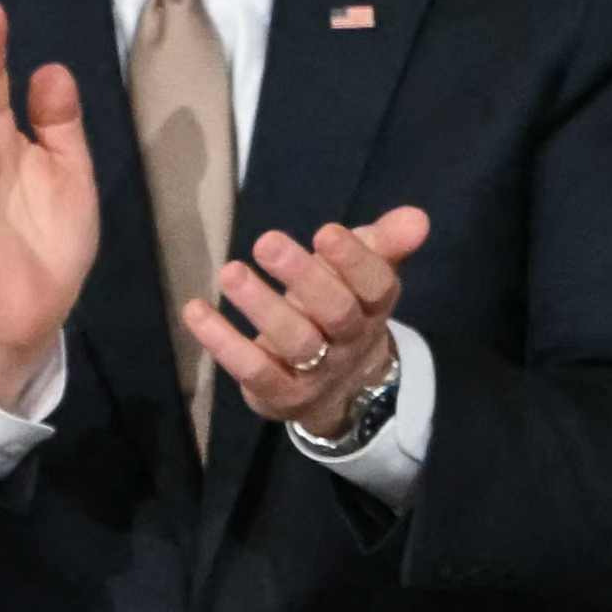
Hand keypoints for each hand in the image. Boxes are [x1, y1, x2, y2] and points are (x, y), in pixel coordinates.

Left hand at [183, 203, 431, 440]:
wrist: (339, 389)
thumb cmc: (342, 309)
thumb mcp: (363, 272)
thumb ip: (384, 242)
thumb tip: (417, 217)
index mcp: (374, 306)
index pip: (375, 285)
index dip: (354, 260)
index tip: (326, 231)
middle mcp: (349, 341)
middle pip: (336, 312)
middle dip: (304, 277)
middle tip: (266, 242)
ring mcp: (316, 372)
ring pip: (296, 342)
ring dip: (262, 306)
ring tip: (230, 272)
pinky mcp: (280, 394)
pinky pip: (253, 370)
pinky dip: (222, 342)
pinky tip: (195, 310)